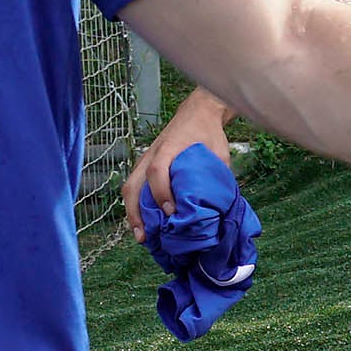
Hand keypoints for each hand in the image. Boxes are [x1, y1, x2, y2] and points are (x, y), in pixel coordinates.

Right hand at [125, 90, 234, 227]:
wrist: (197, 113)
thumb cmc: (207, 134)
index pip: (157, 170)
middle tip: (144, 235)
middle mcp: (152, 153)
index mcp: (170, 147)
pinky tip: (142, 224)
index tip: (171, 212)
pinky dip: (134, 206)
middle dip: (136, 212)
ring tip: (141, 236)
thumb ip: (217, 176)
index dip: (161, 192)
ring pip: (130, 188)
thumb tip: (220, 209)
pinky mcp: (144, 166)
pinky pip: (134, 187)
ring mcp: (144, 159)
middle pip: (134, 184)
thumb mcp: (218, 152)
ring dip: (132, 213)